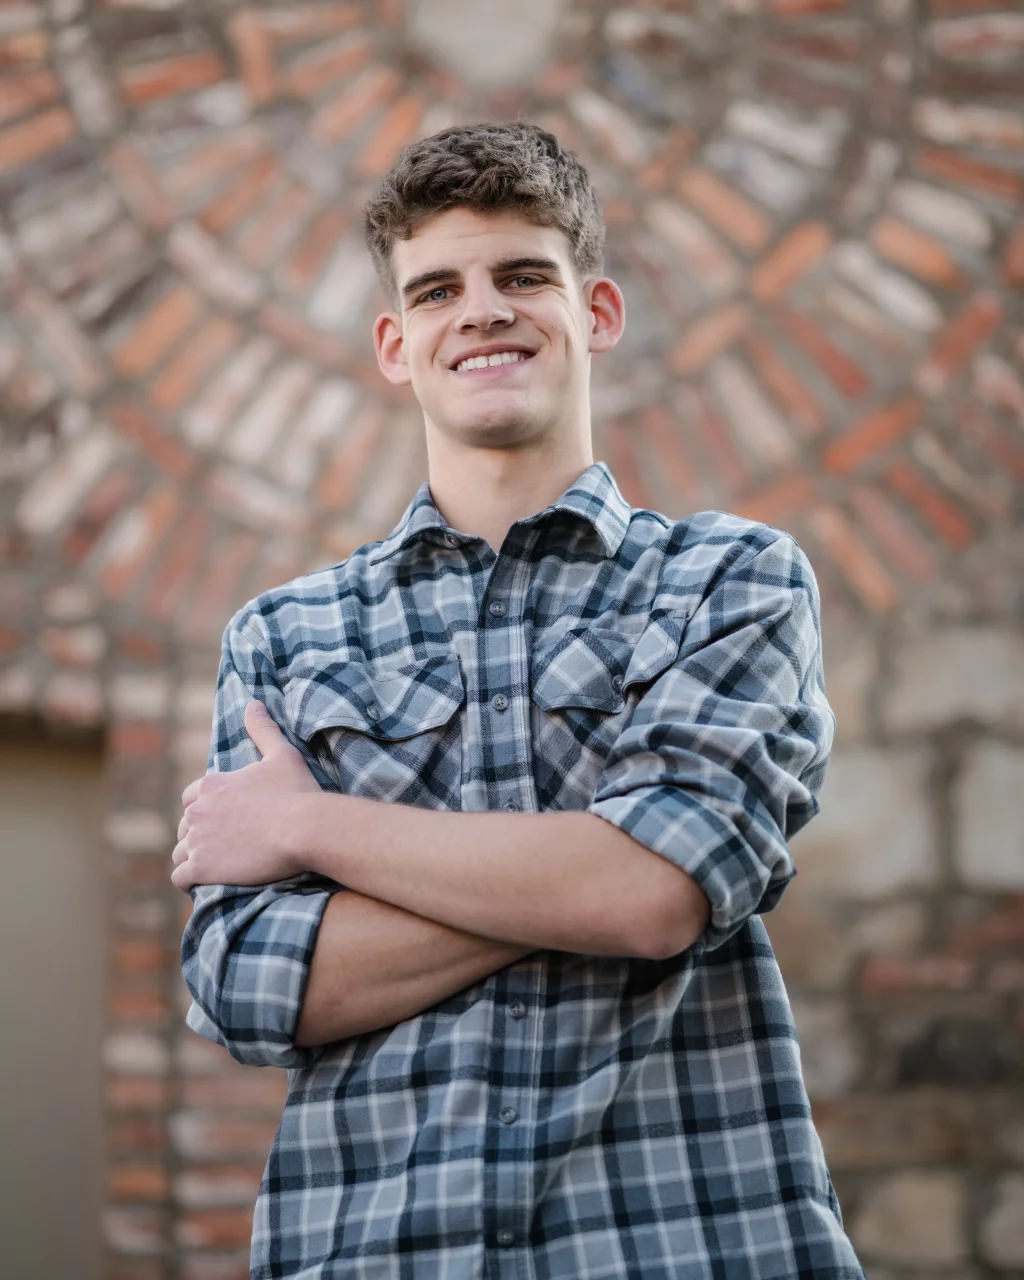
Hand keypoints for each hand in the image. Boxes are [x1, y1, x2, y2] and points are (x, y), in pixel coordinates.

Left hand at [171, 701, 322, 891]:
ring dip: (193, 860)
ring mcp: (197, 841)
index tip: (223, 821)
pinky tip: (205, 883)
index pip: (190, 798)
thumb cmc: (297, 792)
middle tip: (225, 847)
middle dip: (199, 836)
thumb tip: (253, 704)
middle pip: (185, 827)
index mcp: (212, 785)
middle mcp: (197, 811)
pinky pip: (180, 878)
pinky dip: (190, 882)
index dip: (204, 809)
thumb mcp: (282, 755)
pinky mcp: (201, 868)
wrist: (306, 829)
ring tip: (216, 868)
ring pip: (180, 853)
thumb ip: (263, 730)